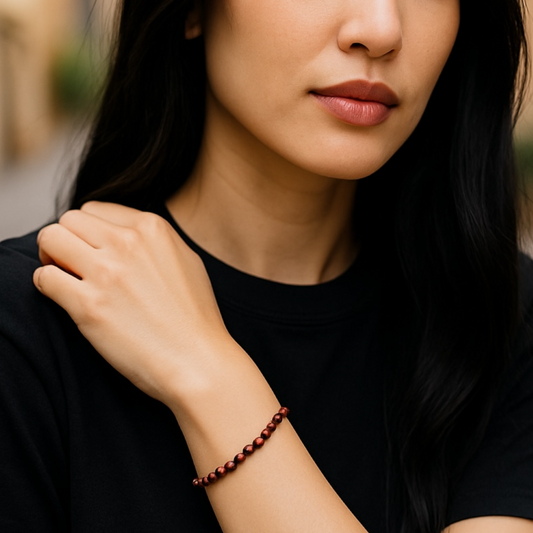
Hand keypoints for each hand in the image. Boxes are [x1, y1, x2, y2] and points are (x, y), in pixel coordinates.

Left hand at [34, 202, 235, 404]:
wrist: (198, 360)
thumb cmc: (195, 317)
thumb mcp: (186, 260)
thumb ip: (153, 241)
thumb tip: (123, 235)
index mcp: (152, 228)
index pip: (95, 209)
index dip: (89, 231)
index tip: (92, 251)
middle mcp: (127, 242)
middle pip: (69, 220)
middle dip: (66, 239)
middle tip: (72, 263)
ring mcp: (107, 273)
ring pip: (50, 239)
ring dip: (52, 257)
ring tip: (64, 276)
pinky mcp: (89, 305)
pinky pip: (45, 278)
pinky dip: (47, 285)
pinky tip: (66, 299)